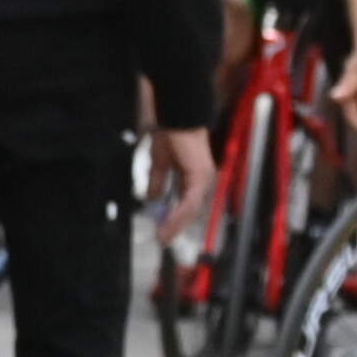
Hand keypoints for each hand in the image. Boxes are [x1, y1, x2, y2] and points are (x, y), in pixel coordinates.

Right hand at [148, 125, 214, 239]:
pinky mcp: (200, 177)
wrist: (177, 116)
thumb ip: (158, 181)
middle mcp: (203, 180)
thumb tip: (152, 198)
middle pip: (191, 211)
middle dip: (176, 227)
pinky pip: (189, 203)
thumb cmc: (171, 133)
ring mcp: (203, 179)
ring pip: (191, 210)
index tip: (162, 232)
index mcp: (194, 176)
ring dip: (176, 226)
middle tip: (162, 240)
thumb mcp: (159, 162)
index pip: (187, 204)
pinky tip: (167, 226)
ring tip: (163, 238)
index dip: (175, 219)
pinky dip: (177, 216)